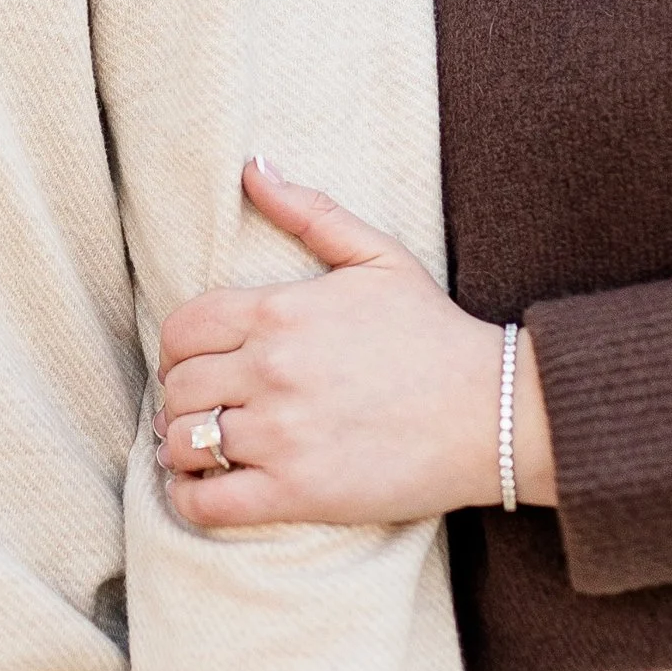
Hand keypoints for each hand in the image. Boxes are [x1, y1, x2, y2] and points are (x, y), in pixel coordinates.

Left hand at [157, 160, 554, 526]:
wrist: (494, 413)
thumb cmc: (434, 333)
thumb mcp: (378, 255)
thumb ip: (309, 210)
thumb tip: (252, 167)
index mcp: (281, 311)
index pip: (182, 328)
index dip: (178, 349)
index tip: (197, 364)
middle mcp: (272, 370)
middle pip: (177, 386)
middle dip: (181, 398)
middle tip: (203, 408)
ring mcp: (282, 434)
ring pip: (183, 442)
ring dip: (182, 448)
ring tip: (204, 450)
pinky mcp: (298, 492)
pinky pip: (209, 503)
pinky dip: (191, 499)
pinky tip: (206, 489)